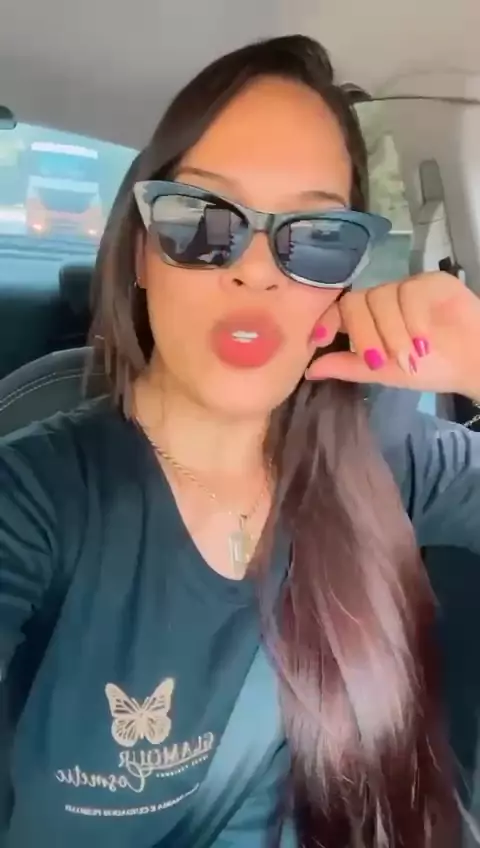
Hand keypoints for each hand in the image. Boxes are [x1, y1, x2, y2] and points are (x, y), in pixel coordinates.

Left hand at [306, 272, 479, 401]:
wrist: (473, 365)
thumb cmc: (429, 369)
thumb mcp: (383, 372)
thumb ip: (348, 367)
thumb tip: (309, 371)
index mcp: (369, 318)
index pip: (340, 309)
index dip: (327, 321)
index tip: (319, 340)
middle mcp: (384, 298)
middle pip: (357, 301)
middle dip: (365, 334)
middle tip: (380, 361)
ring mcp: (407, 287)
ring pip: (383, 298)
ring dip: (394, 333)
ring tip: (411, 358)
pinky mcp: (432, 282)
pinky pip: (410, 292)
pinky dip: (413, 320)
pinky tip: (423, 342)